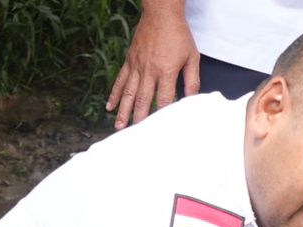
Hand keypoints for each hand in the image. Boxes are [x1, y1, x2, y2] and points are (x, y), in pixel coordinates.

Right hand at [105, 6, 198, 129]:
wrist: (161, 13)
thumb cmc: (179, 35)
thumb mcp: (192, 57)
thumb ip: (192, 80)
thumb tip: (193, 100)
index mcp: (166, 71)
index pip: (165, 100)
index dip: (163, 117)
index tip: (160, 131)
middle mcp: (149, 71)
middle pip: (143, 101)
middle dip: (139, 120)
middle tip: (135, 137)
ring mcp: (137, 66)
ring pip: (128, 94)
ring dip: (123, 112)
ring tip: (119, 127)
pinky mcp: (130, 61)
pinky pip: (120, 80)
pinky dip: (114, 95)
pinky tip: (109, 107)